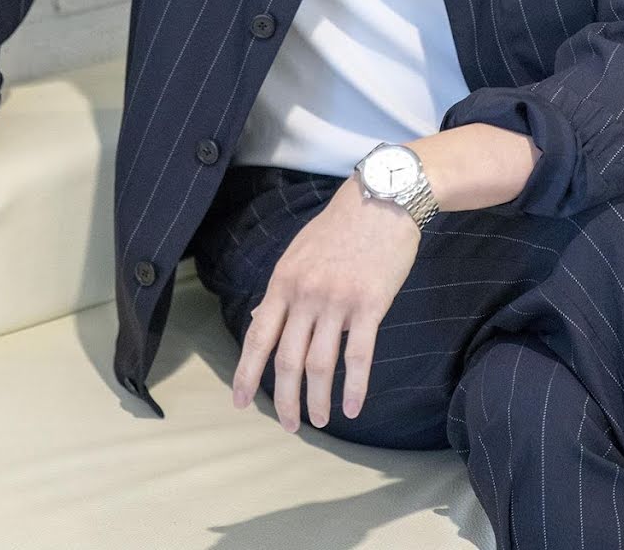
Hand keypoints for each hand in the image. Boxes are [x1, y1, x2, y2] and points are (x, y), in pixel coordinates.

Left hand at [230, 174, 421, 432]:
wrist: (383, 199)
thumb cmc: (341, 226)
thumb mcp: (298, 252)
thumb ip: (281, 289)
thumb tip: (257, 320)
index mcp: (284, 281)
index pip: (258, 336)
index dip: (247, 373)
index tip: (241, 402)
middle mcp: (305, 294)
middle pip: (287, 359)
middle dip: (284, 398)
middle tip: (288, 424)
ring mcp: (337, 300)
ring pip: (320, 364)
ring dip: (317, 400)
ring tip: (318, 421)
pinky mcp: (370, 305)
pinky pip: (359, 356)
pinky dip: (355, 387)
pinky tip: (352, 408)